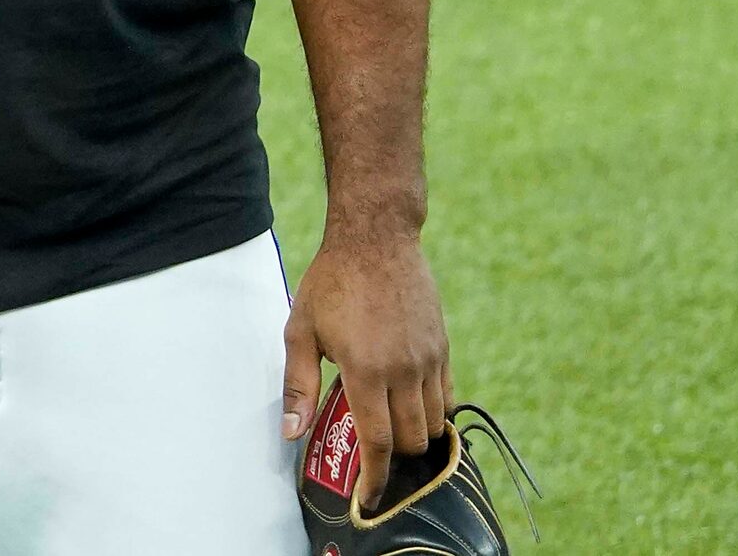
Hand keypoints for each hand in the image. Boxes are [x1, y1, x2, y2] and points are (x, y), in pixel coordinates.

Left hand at [283, 228, 451, 507]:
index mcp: (366, 369)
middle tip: (369, 449)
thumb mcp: (300, 330)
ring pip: (432, 423)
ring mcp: (430, 359)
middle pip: (410, 441)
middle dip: (391, 456)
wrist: (376, 239)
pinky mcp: (444, 347)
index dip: (376, 477)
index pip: (379, 442)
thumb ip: (298, 386)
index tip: (370, 498)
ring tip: (386, 423)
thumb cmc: (331, 282)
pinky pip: (446, 396)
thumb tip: (291, 433)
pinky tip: (407, 401)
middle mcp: (404, 370)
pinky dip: (431, 410)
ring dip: (412, 434)